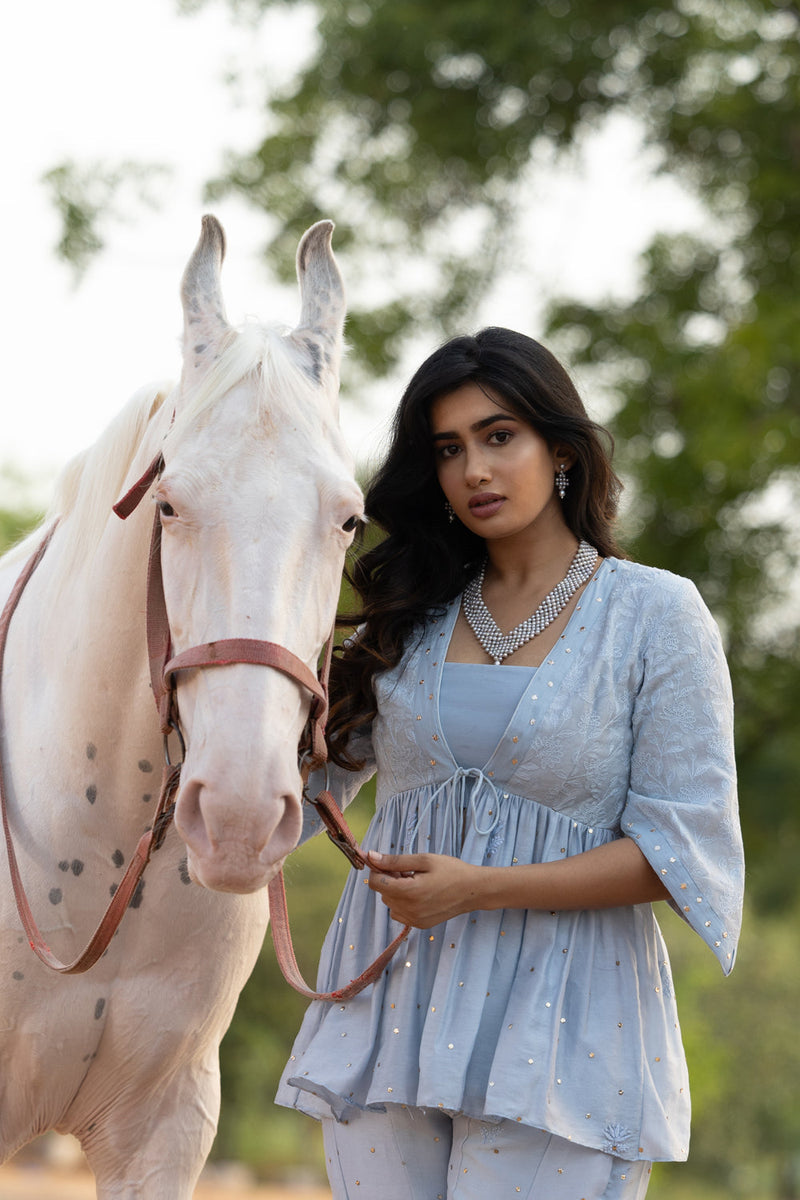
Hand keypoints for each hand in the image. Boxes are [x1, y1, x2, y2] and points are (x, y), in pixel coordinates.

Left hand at [366, 851, 484, 928]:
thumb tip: (371, 857)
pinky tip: (418, 894)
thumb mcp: (424, 860)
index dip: (377, 870)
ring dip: (395, 891)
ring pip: (390, 904)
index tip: (388, 863)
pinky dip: (402, 903)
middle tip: (407, 870)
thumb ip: (396, 861)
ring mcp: (414, 920)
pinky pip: (399, 913)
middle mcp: (409, 910)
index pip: (375, 883)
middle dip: (389, 880)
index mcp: (409, 892)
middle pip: (382, 893)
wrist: (473, 890)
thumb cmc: (451, 871)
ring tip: (414, 881)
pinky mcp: (419, 925)